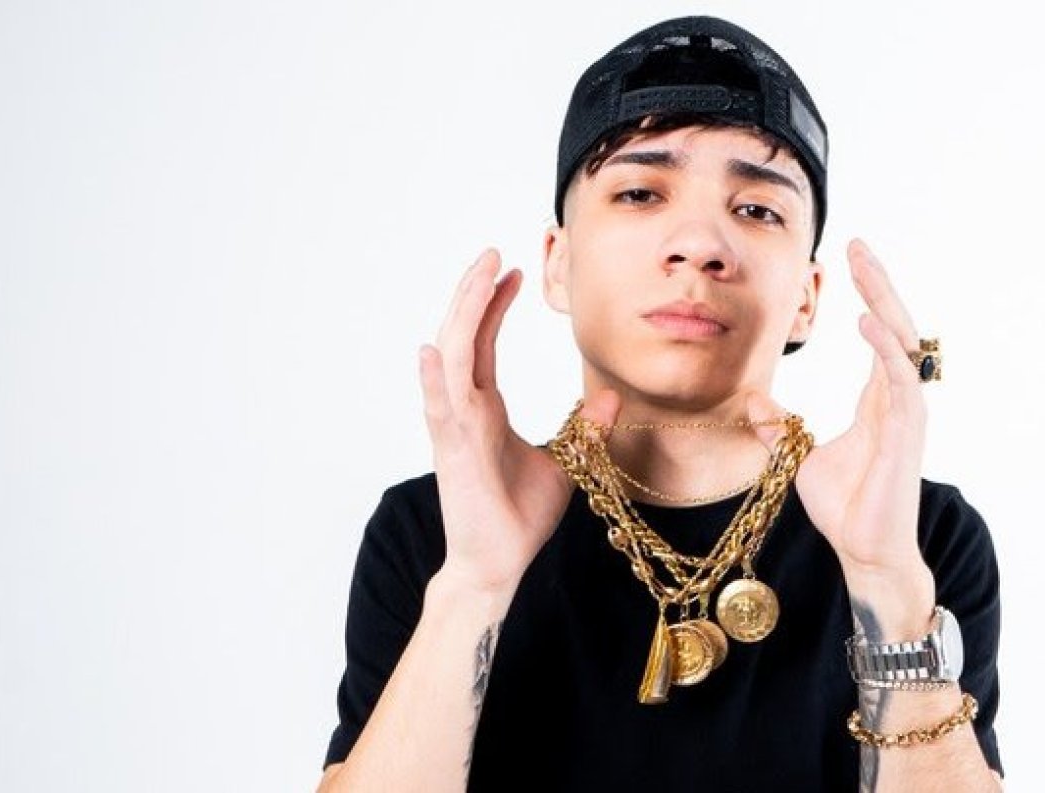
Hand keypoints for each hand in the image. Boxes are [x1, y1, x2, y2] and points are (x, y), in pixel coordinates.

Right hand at [418, 249, 618, 592]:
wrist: (499, 565)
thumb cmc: (520, 517)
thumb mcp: (567, 461)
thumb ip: (584, 427)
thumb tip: (610, 395)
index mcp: (483, 408)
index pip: (483, 342)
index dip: (494, 304)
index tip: (513, 272)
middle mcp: (463, 410)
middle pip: (461, 337)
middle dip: (475, 293)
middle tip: (494, 253)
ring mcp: (455, 429)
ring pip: (451, 360)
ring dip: (462, 316)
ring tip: (479, 276)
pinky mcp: (455, 455)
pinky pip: (442, 409)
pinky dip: (435, 379)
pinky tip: (433, 348)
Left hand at [748, 239, 932, 611]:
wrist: (864, 550)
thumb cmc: (844, 506)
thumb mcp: (799, 456)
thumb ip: (779, 427)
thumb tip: (754, 402)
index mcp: (878, 398)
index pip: (878, 331)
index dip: (868, 293)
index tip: (849, 258)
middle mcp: (897, 398)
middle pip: (895, 325)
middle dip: (878, 283)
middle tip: (858, 244)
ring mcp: (905, 414)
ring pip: (903, 345)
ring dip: (885, 304)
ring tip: (865, 268)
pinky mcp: (905, 435)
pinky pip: (900, 383)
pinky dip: (885, 351)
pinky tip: (867, 324)